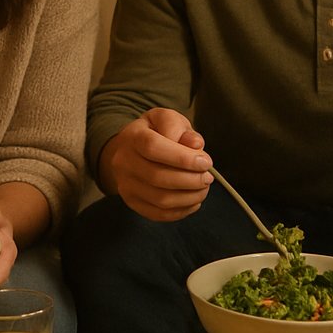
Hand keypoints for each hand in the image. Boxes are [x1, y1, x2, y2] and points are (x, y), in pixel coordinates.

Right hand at [101, 107, 213, 221]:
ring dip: (189, 197)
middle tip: (208, 177)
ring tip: (203, 188)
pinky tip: (194, 200)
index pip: (153, 147)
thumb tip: (195, 144)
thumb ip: (180, 127)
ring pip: (160, 199)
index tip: (205, 162)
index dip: (182, 158)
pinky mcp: (132, 202)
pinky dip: (181, 211)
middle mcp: (124, 162)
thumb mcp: (167, 119)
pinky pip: (159, 214)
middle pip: (157, 176)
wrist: (130, 149)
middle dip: (190, 180)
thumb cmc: (156, 132)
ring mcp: (126, 185)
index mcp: (133, 137)